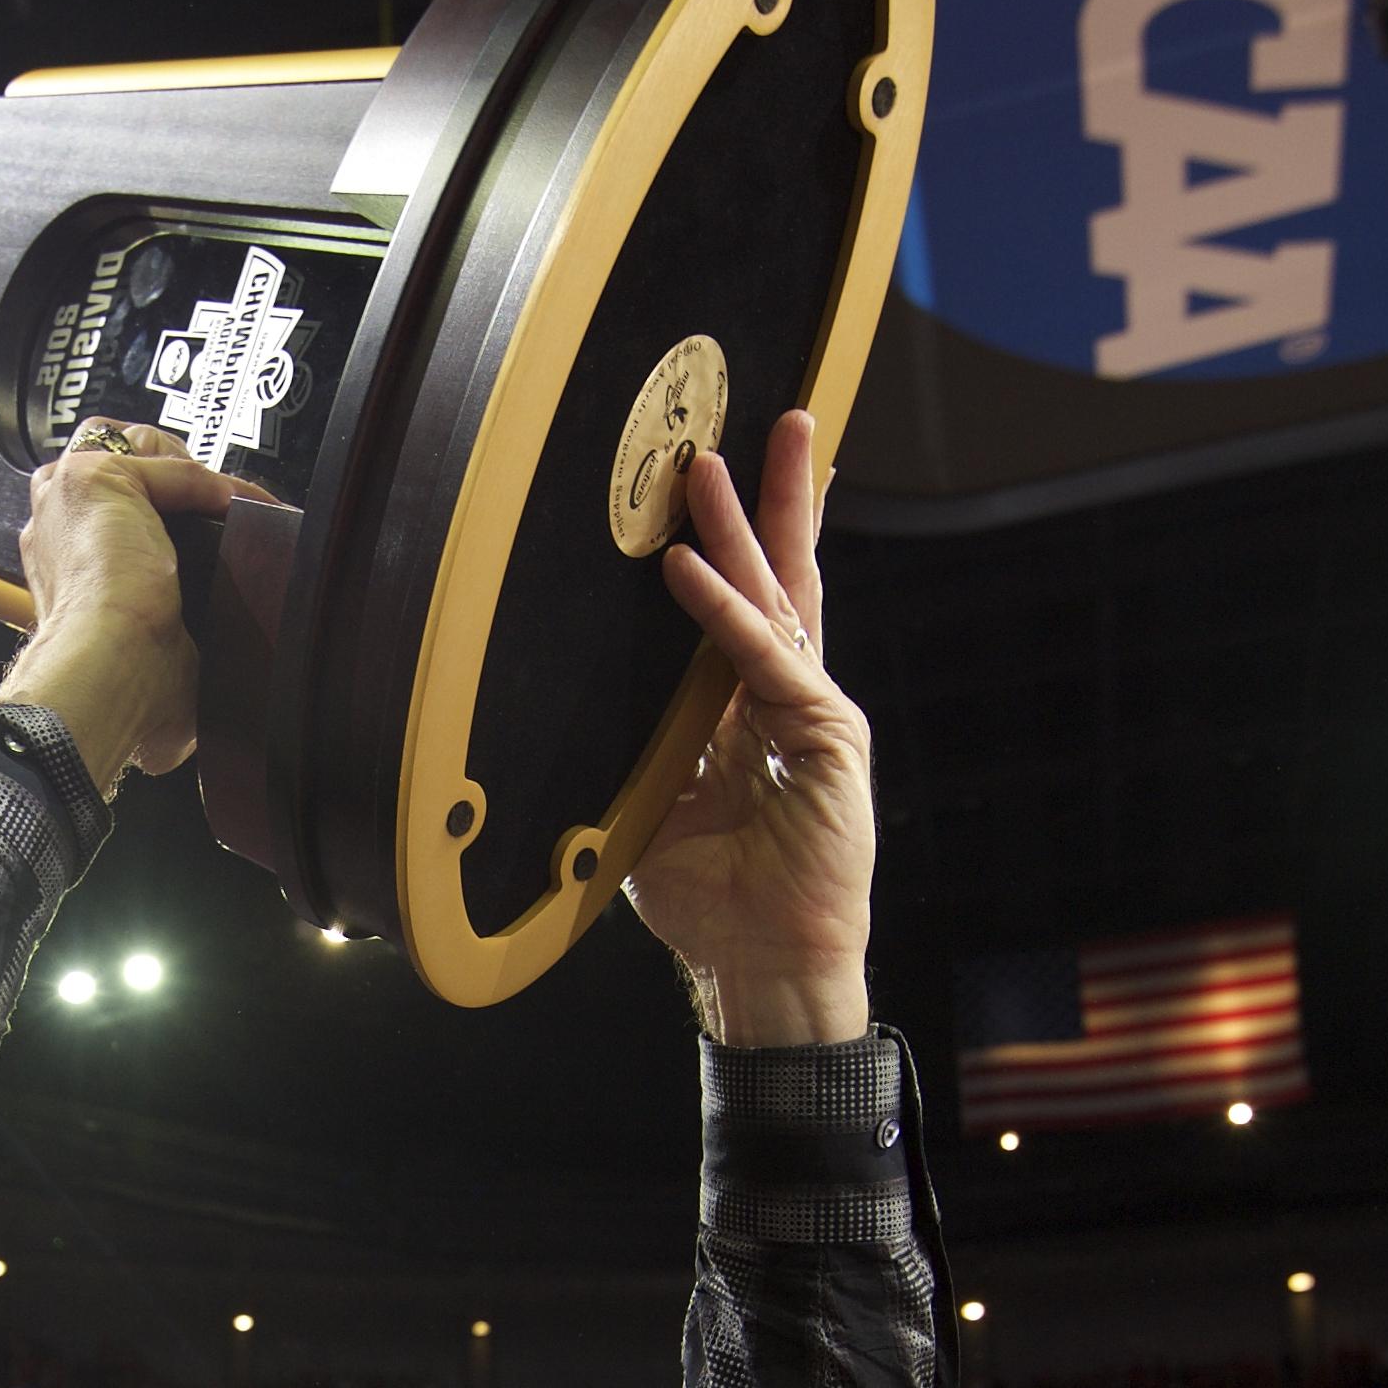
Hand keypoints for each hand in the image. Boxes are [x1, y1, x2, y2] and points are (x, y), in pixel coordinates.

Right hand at [0, 422, 272, 797]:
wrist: (101, 675)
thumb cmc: (114, 686)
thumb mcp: (141, 663)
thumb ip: (161, 662)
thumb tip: (189, 723)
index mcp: (56, 564)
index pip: (99, 510)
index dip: (152, 511)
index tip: (197, 530)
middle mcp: (52, 522)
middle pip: (109, 458)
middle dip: (162, 472)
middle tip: (210, 507)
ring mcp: (68, 494)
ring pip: (133, 444)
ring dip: (185, 466)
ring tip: (227, 500)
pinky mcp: (99, 479)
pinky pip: (170, 467)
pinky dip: (213, 486)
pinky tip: (240, 509)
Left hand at [619, 411, 871, 1048]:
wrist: (766, 963)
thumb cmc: (713, 899)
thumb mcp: (651, 806)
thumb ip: (632, 748)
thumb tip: (559, 711)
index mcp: (749, 710)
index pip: (748, 605)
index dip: (732, 542)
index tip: (711, 479)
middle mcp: (786, 698)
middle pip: (782, 577)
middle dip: (766, 498)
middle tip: (748, 425)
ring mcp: (811, 711)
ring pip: (777, 599)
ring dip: (740, 529)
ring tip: (709, 466)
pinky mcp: (827, 736)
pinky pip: (764, 661)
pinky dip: (723, 613)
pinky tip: (687, 570)